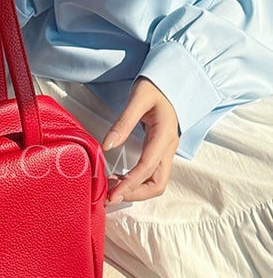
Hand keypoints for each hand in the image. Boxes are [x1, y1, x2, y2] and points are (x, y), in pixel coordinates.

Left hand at [102, 77, 178, 202]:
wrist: (171, 81)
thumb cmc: (154, 87)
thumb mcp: (137, 99)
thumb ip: (123, 123)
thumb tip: (107, 146)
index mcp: (164, 135)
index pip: (147, 168)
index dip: (129, 184)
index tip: (112, 194)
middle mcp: (168, 148)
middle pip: (158, 183)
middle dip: (136, 194)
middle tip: (111, 196)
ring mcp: (166, 151)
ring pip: (157, 182)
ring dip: (136, 190)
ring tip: (112, 188)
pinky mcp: (161, 151)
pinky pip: (153, 174)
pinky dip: (138, 182)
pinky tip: (120, 179)